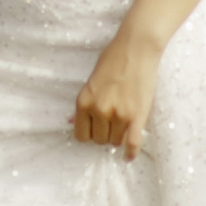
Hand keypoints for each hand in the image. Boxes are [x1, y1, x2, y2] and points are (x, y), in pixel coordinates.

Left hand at [74, 34, 158, 161]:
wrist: (136, 48)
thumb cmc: (113, 61)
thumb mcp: (91, 81)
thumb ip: (83, 104)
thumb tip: (69, 121)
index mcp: (84, 102)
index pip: (81, 135)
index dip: (89, 134)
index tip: (95, 130)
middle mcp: (99, 110)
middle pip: (99, 140)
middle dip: (104, 134)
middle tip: (112, 122)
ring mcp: (119, 115)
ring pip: (115, 141)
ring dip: (118, 136)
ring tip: (123, 123)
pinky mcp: (137, 116)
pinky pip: (132, 143)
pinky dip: (131, 152)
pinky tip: (128, 156)